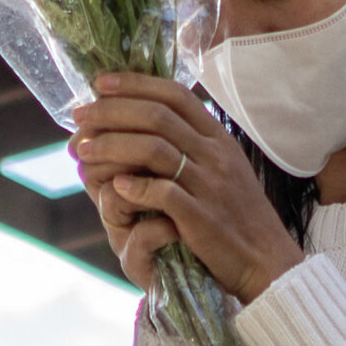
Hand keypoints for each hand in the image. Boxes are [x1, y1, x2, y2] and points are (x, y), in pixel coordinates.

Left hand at [70, 73, 302, 305]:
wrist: (266, 261)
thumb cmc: (235, 217)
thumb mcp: (221, 170)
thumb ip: (192, 145)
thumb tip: (149, 123)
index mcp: (218, 137)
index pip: (174, 95)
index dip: (135, 84)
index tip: (100, 84)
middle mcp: (215, 154)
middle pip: (157, 116)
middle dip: (111, 112)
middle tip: (79, 117)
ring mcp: (210, 185)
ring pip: (155, 149)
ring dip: (112, 146)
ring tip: (83, 150)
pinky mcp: (202, 218)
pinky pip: (164, 194)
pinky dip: (136, 187)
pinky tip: (113, 187)